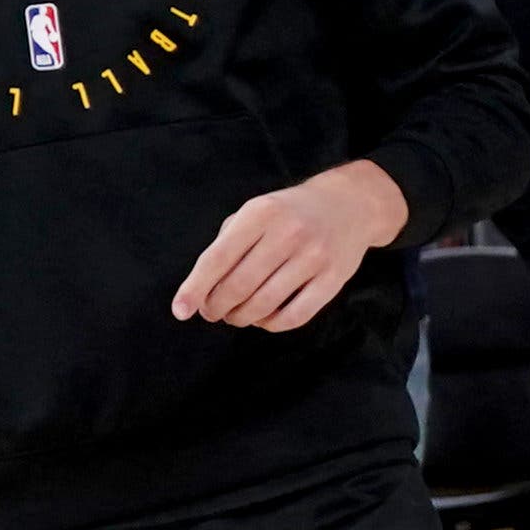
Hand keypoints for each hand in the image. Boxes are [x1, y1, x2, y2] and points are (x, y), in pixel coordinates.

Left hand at [172, 158, 410, 330]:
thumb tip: (200, 291)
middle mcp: (288, 233)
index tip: (180, 311)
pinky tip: (264, 319)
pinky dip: (271, 325)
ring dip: (241, 318)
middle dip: (217, 307)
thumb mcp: (254, 212)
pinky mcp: (334, 278)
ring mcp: (314, 257)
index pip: (217, 259)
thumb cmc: (289, 213)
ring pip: (264, 305)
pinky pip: (295, 316)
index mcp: (260, 213)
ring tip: (236, 315)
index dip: (194, 288)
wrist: (349, 205)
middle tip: (212, 312)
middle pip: (238, 286)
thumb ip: (226, 244)